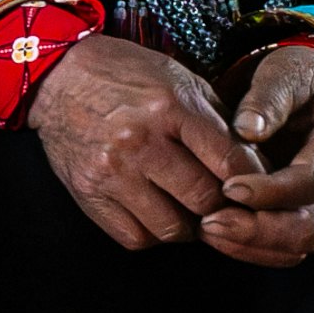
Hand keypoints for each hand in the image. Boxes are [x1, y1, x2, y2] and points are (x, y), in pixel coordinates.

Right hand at [25, 33, 261, 248]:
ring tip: (187, 209)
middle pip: (204, 200)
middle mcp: (141, 141)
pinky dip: (152, 232)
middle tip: (223, 202)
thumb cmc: (126, 75)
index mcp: (171, 106)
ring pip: (172, 228)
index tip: (253, 187)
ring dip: (188, 225)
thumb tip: (256, 167)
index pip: (231, 162)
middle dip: (221, 206)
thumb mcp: (180, 80)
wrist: (57, 75)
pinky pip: (135, 237)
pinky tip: (155, 212)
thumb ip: (218, 121)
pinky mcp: (88, 192)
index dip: (252, 182)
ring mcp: (111, 171)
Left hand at [201, 44, 313, 267]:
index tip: (229, 187)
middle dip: (256, 231)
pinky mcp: (292, 210)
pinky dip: (246, 247)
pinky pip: (277, 247)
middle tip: (209, 222)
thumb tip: (248, 129)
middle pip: (306, 229)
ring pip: (292, 246)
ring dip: (248, 245)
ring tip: (205, 228)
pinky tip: (212, 232)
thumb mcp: (286, 71)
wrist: (303, 83)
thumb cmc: (294, 74)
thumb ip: (269, 97)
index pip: (309, 182)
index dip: (269, 191)